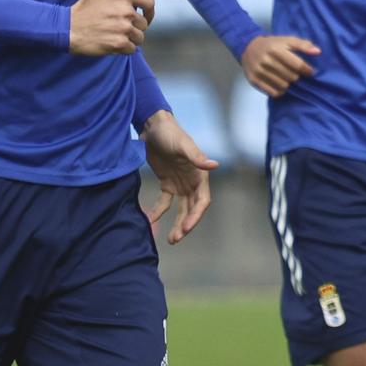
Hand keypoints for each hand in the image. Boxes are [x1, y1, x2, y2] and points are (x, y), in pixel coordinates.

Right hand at [69, 0, 153, 55]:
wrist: (69, 27)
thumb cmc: (87, 5)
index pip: (150, 3)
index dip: (149, 12)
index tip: (144, 16)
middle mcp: (126, 11)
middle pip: (144, 23)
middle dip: (135, 26)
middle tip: (119, 25)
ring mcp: (123, 28)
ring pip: (139, 37)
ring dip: (130, 38)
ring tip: (115, 34)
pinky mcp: (118, 43)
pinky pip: (132, 49)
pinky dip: (124, 48)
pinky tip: (112, 42)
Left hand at [140, 110, 217, 243]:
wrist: (153, 126)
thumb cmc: (171, 133)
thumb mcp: (184, 145)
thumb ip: (197, 157)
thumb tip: (215, 164)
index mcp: (200, 175)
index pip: (202, 201)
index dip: (196, 216)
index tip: (186, 228)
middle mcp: (192, 182)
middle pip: (192, 209)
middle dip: (185, 225)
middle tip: (175, 238)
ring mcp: (180, 184)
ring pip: (180, 209)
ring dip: (176, 223)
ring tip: (170, 239)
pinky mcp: (167, 183)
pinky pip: (164, 202)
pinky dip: (158, 212)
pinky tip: (150, 221)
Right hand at [242, 34, 320, 96]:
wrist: (248, 47)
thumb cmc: (272, 44)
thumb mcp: (287, 40)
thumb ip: (303, 45)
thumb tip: (318, 52)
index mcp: (275, 49)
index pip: (297, 64)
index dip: (307, 70)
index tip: (310, 71)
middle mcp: (266, 60)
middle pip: (291, 77)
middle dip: (297, 76)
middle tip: (295, 73)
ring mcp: (259, 71)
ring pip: (283, 86)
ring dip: (288, 83)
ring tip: (287, 78)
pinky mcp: (254, 81)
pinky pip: (273, 93)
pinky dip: (280, 91)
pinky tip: (280, 84)